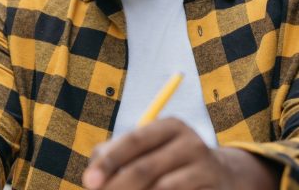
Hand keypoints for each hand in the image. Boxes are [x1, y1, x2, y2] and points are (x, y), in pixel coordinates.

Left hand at [82, 118, 278, 189]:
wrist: (220, 176)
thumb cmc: (166, 159)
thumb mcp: (145, 149)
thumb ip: (114, 155)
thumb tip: (92, 179)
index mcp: (170, 126)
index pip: (133, 141)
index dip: (109, 162)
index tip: (88, 182)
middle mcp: (191, 143)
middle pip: (144, 169)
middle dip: (117, 187)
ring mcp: (205, 170)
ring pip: (160, 189)